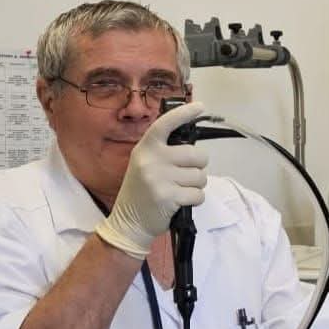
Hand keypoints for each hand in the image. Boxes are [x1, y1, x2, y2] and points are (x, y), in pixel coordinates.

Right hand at [94, 102, 208, 258]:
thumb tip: (192, 145)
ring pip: (200, 176)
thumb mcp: (145, 164)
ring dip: (196, 185)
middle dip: (198, 167)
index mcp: (146, 148)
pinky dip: (195, 200)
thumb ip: (164, 152)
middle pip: (197, 155)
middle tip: (186, 175)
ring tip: (179, 190)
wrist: (128, 222)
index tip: (199, 106)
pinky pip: (198, 194)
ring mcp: (159, 178)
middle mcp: (151, 159)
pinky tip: (181, 202)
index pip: (165, 124)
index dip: (184, 114)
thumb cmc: (142, 191)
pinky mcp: (168, 196)